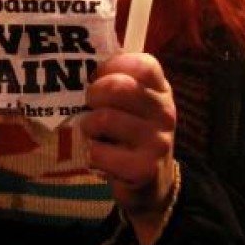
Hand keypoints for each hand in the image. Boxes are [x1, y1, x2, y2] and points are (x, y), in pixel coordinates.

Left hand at [80, 52, 176, 244]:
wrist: (152, 182)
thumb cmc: (132, 133)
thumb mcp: (134, 104)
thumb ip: (117, 80)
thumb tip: (80, 62)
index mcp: (161, 90)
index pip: (142, 64)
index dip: (112, 66)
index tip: (99, 77)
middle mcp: (164, 113)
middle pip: (118, 87)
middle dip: (93, 95)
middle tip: (91, 106)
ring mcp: (157, 142)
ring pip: (104, 119)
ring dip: (89, 127)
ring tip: (95, 134)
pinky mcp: (143, 169)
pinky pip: (99, 152)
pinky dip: (92, 154)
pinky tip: (102, 156)